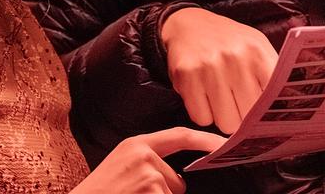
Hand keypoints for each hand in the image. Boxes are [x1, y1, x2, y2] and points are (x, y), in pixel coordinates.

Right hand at [71, 127, 226, 193]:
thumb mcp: (121, 168)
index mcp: (136, 144)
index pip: (180, 136)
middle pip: (177, 180)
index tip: (225, 145)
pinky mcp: (152, 188)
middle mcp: (144, 153)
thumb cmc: (100, 193)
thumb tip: (178, 179)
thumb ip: (148, 164)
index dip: (205, 140)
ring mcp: (148, 173)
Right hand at [161, 7, 277, 133]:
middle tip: (237, 102)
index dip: (269, 114)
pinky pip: (201, 118)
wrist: (189, 23)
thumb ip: (272, 76)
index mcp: (257, 51)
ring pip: (225, 123)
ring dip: (223, 117)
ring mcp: (209, 67)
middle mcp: (234, 57)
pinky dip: (203, 114)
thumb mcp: (256, 48)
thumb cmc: (228, 43)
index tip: (267, 119)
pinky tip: (203, 97)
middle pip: (248, 117)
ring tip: (220, 98)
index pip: (274, 99)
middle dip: (243, 116)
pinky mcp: (186, 75)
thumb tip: (283, 114)